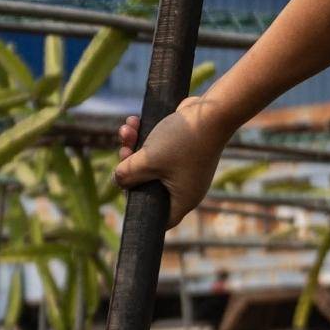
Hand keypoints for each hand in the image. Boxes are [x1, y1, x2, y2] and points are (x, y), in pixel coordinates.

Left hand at [112, 95, 229, 223]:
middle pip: (149, 186)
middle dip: (131, 167)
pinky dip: (146, 137)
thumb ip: (128, 174)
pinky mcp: (185, 150)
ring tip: (127, 129)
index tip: (127, 191)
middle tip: (123, 151)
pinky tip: (134, 121)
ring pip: (151, 163)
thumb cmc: (182, 140)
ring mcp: (186, 168)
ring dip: (135, 146)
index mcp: (183, 199)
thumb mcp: (148, 160)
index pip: (159, 218)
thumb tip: (117, 180)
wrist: (212, 110)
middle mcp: (186, 187)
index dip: (139, 208)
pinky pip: (160, 149)